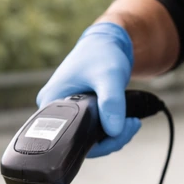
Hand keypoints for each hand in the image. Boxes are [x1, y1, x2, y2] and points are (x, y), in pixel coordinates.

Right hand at [36, 22, 140, 157]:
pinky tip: (126, 121)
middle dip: (111, 139)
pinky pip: (93, 129)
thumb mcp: (109, 77)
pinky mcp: (77, 111)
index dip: (98, 143)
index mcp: (51, 102)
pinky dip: (110, 129)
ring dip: (113, 135)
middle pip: (80, 141)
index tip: (120, 132)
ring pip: (89, 137)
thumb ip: (111, 103)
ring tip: (132, 122)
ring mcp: (65, 111)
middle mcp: (53, 110)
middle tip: (131, 126)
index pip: (69, 139)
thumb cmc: (102, 53)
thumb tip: (114, 131)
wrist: (107, 40)